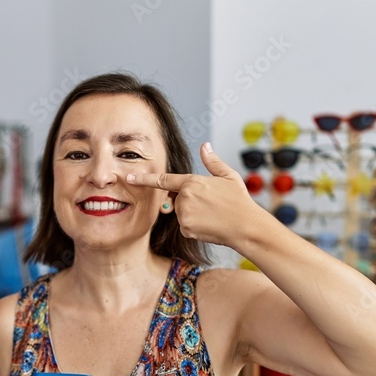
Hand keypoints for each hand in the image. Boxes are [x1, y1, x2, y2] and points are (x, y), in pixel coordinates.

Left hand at [127, 142, 269, 247]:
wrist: (246, 227)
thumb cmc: (239, 201)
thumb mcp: (229, 176)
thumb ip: (212, 162)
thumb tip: (205, 146)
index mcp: (192, 182)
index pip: (163, 180)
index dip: (144, 179)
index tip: (129, 177)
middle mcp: (185, 198)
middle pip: (176, 200)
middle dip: (188, 202)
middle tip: (210, 205)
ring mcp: (184, 215)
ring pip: (181, 214)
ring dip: (192, 215)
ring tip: (213, 215)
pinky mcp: (186, 229)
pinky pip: (185, 227)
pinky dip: (195, 227)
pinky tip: (210, 225)